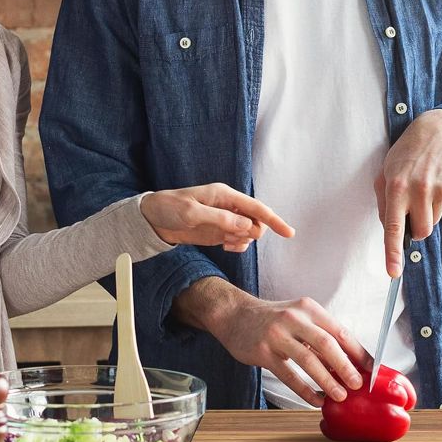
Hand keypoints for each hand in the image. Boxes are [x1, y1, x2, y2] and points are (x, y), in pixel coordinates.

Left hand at [140, 183, 294, 251]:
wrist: (152, 219)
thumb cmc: (169, 208)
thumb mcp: (192, 213)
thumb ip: (220, 219)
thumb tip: (247, 226)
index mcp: (225, 195)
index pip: (256, 208)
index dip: (274, 220)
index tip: (289, 233)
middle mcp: (229, 206)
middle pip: (256, 222)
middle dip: (251, 233)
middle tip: (231, 238)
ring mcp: (225, 219)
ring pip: (249, 233)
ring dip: (242, 241)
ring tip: (224, 242)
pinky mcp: (220, 231)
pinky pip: (239, 240)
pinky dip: (237, 246)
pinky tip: (225, 246)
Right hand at [173, 278, 371, 405]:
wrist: (235, 315)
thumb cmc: (274, 319)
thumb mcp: (299, 317)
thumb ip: (320, 336)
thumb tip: (350, 362)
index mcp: (309, 308)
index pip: (340, 331)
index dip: (358, 351)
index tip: (371, 369)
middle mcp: (294, 318)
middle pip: (327, 344)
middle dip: (346, 367)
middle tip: (358, 384)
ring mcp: (277, 335)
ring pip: (308, 360)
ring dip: (327, 381)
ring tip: (339, 396)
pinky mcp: (263, 351)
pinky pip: (288, 375)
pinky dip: (304, 390)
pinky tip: (314, 400)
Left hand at [374, 109, 441, 275]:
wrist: (440, 131)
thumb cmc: (407, 154)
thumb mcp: (386, 172)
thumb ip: (384, 202)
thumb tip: (390, 230)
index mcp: (396, 187)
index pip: (394, 227)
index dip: (392, 252)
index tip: (393, 272)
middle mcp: (418, 189)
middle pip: (421, 232)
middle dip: (416, 229)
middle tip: (412, 209)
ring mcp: (440, 189)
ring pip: (433, 222)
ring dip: (427, 213)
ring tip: (424, 188)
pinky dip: (440, 202)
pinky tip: (437, 182)